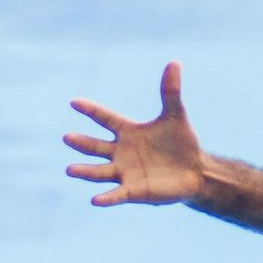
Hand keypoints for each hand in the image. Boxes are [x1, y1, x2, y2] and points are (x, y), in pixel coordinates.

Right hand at [65, 64, 203, 207]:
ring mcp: (125, 172)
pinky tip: (95, 200)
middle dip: (82, 143)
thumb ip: (170, 92)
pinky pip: (117, 195)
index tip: (74, 102)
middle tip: (67, 138)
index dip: (91, 110)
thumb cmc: (181, 143)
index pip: (104, 118)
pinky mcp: (134, 191)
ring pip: (99, 172)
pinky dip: (107, 198)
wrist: (195, 172)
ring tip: (70, 169)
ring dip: (85, 171)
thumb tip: (175, 62)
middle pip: (96, 146)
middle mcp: (121, 152)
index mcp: (127, 131)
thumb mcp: (175, 116)